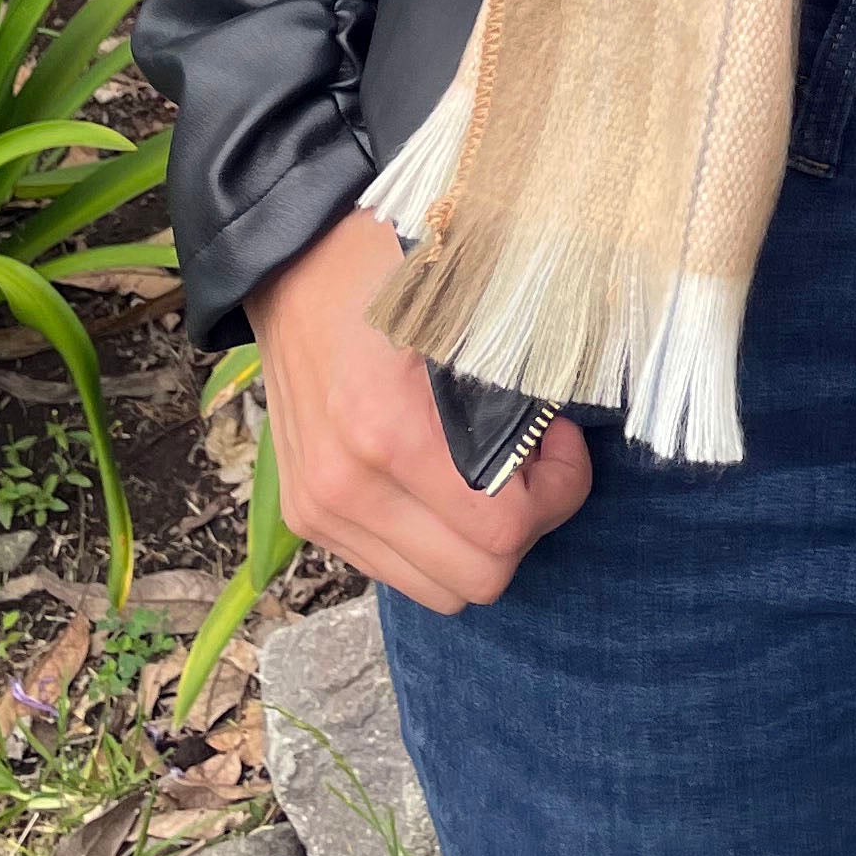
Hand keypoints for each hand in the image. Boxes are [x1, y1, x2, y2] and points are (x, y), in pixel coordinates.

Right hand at [250, 209, 591, 613]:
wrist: (291, 265)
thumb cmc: (391, 271)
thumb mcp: (468, 307)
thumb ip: (518, 375)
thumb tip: (565, 430)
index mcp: (390, 433)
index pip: (502, 532)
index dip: (556, 493)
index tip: (558, 440)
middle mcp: (347, 488)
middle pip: (477, 580)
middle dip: (524, 526)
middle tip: (529, 462)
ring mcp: (321, 509)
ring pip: (437, 591)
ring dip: (477, 544)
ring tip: (485, 475)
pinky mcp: (306, 515)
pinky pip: (394, 570)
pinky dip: (434, 544)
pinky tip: (442, 484)